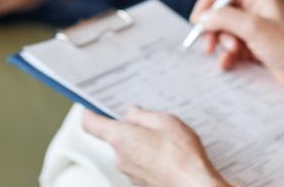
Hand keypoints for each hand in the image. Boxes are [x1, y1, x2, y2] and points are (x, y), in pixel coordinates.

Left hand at [81, 107, 227, 186]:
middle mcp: (120, 157)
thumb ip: (143, 115)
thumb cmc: (181, 156)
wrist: (193, 185)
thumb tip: (132, 113)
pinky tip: (167, 153)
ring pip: (128, 150)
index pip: (90, 123)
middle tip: (149, 120)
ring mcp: (129, 172)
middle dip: (129, 126)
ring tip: (165, 138)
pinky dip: (148, 156)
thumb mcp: (165, 121)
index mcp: (120, 138)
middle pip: (113, 136)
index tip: (92, 105)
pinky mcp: (140, 182)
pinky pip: (139, 162)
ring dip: (141, 142)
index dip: (90, 112)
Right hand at [191, 0, 283, 93]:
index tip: (198, 19)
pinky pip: (233, 46)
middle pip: (222, 10)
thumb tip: (202, 17)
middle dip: (214, 28)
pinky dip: (228, 55)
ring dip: (223, 43)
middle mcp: (257, 8)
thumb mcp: (253, 28)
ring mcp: (256, 28)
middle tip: (209, 45)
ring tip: (231, 54)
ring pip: (226, 30)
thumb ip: (224, 18)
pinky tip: (228, 64)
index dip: (209, 1)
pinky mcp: (256, 46)